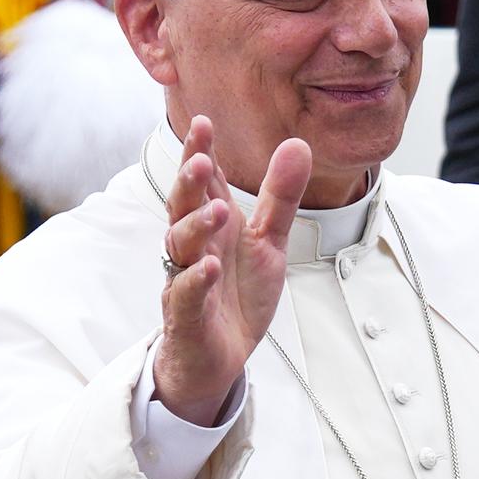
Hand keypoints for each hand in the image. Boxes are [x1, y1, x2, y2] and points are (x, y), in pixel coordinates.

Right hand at [154, 116, 311, 425]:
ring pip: (181, 248)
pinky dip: (195, 280)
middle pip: (184, 208)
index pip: (203, 183)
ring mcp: (186, 280)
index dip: (200, 153)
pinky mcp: (187, 317)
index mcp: (213, 226)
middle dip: (190, 182)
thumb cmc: (236, 294)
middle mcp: (194, 247)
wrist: (220, 356)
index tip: (203, 122)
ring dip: (196, 226)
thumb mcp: (268, 242)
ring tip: (217, 209)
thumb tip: (298, 144)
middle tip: (202, 158)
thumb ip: (281, 197)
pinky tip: (207, 266)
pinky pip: (185, 295)